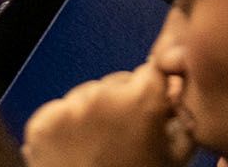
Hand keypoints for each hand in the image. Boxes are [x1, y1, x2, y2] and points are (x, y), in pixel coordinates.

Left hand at [23, 63, 190, 166]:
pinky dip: (65, 129)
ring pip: (86, 96)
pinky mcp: (43, 123)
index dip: (151, 90)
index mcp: (143, 98)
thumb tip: (178, 89)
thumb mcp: (176, 157)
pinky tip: (76, 154)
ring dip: (92, 115)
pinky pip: (58, 113)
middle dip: (122, 102)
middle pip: (116, 82)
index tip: (149, 107)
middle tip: (122, 139)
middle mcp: (104, 94)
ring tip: (98, 150)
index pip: (151, 71)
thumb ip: (184, 118)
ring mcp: (70, 108)